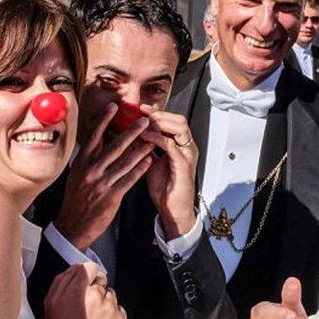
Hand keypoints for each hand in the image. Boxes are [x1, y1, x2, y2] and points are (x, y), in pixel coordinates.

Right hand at [43, 262, 126, 318]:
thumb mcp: (52, 301)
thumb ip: (64, 280)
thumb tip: (76, 268)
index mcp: (77, 289)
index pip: (89, 267)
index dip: (87, 275)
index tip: (87, 282)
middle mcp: (96, 295)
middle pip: (101, 281)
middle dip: (95, 290)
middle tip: (86, 306)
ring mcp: (110, 307)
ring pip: (110, 296)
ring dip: (104, 303)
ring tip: (93, 318)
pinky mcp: (120, 318)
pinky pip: (118, 309)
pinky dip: (112, 315)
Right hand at [55, 103, 155, 250]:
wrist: (73, 226)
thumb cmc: (76, 200)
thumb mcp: (76, 175)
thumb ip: (88, 159)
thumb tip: (99, 140)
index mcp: (81, 163)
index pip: (94, 136)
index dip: (105, 120)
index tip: (114, 107)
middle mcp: (91, 170)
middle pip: (114, 146)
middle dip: (132, 131)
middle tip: (144, 120)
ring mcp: (102, 183)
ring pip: (126, 161)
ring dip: (142, 148)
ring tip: (152, 138)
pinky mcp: (112, 196)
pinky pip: (130, 179)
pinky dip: (141, 168)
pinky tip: (150, 160)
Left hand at [140, 107, 198, 238]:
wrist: (172, 210)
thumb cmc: (164, 189)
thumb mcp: (152, 163)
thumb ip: (146, 148)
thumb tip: (131, 135)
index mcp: (180, 146)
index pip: (173, 121)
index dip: (157, 113)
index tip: (140, 108)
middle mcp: (186, 148)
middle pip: (179, 120)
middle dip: (159, 114)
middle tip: (142, 112)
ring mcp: (187, 155)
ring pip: (179, 128)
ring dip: (160, 123)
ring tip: (144, 122)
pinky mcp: (183, 165)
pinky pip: (172, 146)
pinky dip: (158, 138)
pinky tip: (146, 137)